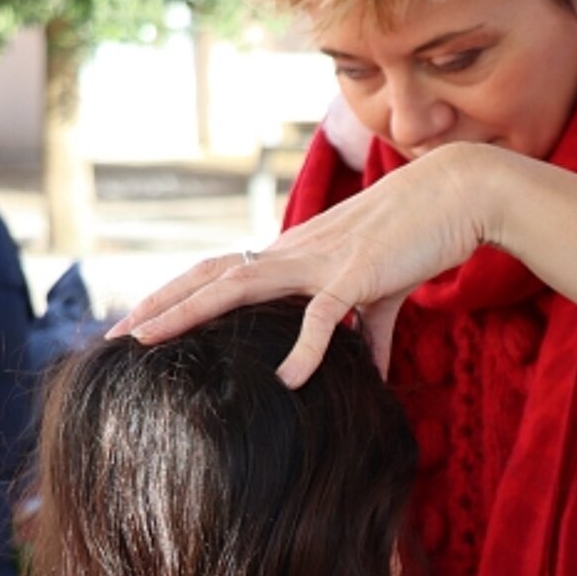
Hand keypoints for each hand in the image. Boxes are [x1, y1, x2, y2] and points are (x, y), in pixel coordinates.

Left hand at [108, 144, 488, 383]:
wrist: (460, 195)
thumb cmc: (421, 236)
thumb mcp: (386, 293)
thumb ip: (370, 335)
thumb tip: (371, 375)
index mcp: (297, 255)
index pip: (221, 273)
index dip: (178, 295)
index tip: (142, 323)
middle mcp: (296, 253)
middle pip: (210, 276)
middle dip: (160, 304)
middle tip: (116, 335)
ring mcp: (322, 261)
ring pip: (240, 286)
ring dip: (191, 313)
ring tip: (151, 341)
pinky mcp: (360, 275)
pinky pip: (324, 317)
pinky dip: (306, 350)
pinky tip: (289, 381)